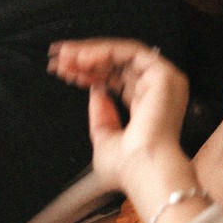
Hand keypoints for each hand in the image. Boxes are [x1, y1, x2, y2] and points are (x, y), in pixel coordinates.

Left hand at [48, 39, 191, 194]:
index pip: (116, 78)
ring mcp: (164, 81)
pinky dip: (104, 51)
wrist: (144, 171)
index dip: (89, 72)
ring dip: (90, 52)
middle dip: (85, 59)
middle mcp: (159, 92)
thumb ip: (100, 115)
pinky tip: (82, 59)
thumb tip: (96, 91)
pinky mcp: (163, 74)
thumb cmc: (130, 168)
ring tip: (66, 57)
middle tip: (59, 58)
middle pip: (117, 64)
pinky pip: (130, 51)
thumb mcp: (104, 139)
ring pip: (122, 53)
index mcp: (148, 106)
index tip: (65, 70)